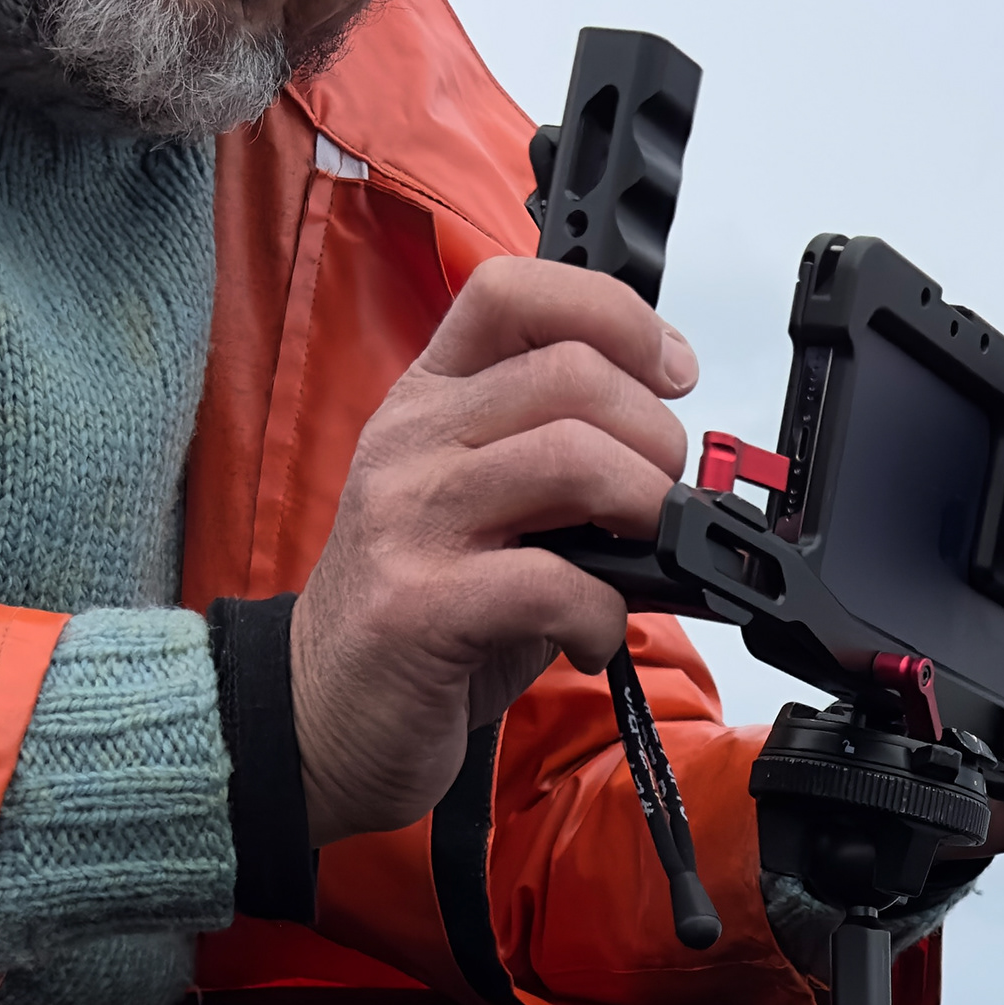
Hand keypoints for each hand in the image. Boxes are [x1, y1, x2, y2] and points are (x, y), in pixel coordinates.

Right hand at [289, 256, 697, 843]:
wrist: (324, 712)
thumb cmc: (422, 613)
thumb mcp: (485, 512)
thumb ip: (558, 470)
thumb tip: (680, 470)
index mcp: (430, 399)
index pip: (515, 292)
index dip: (615, 316)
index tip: (671, 373)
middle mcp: (413, 442)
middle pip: (570, 373)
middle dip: (654, 435)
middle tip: (660, 498)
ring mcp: (411, 519)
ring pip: (571, 458)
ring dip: (643, 510)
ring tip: (641, 557)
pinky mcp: (421, 605)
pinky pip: (554, 582)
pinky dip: (604, 616)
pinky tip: (592, 639)